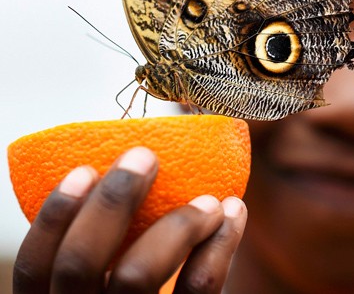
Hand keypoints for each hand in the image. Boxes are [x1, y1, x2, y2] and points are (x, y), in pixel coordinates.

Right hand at [13, 146, 247, 293]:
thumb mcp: (113, 285)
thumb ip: (110, 250)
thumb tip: (131, 168)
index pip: (35, 267)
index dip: (54, 217)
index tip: (85, 169)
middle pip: (79, 264)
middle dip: (111, 202)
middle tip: (145, 157)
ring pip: (137, 275)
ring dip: (177, 223)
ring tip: (211, 200)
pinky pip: (199, 287)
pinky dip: (222, 243)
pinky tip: (234, 212)